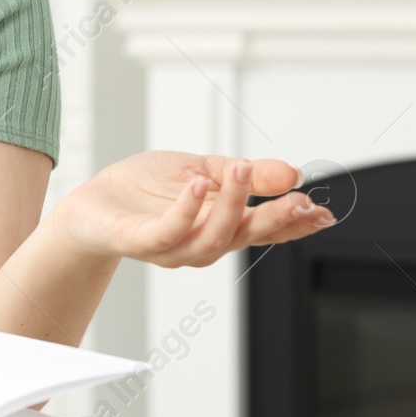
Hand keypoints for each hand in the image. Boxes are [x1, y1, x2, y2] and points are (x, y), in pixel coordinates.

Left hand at [50, 151, 334, 266]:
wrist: (91, 204)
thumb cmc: (143, 190)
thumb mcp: (200, 169)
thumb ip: (242, 174)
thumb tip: (291, 172)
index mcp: (220, 224)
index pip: (266, 228)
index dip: (296, 223)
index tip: (324, 211)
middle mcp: (202, 242)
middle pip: (248, 235)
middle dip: (277, 219)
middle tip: (299, 198)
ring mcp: (173, 246)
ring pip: (214, 236)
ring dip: (233, 205)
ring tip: (243, 171)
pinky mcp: (142, 241)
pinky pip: (169, 232)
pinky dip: (187, 210)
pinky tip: (198, 186)